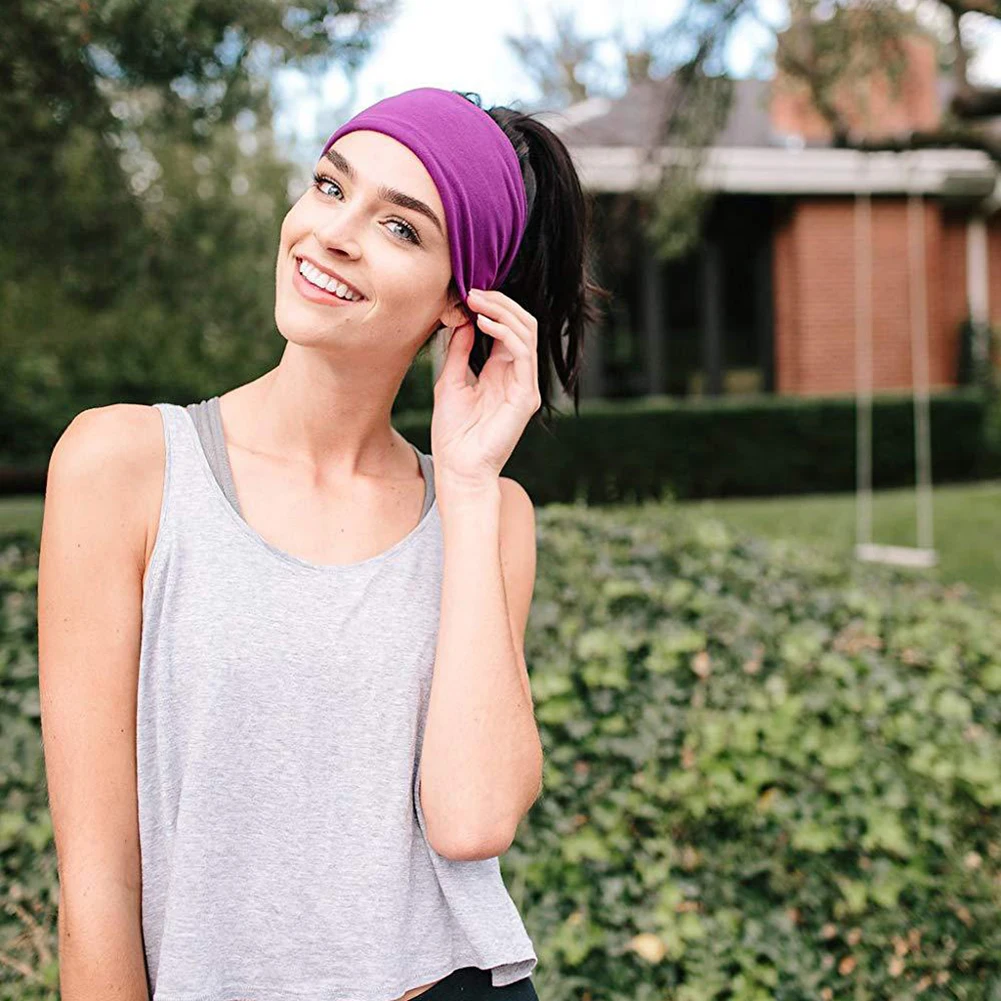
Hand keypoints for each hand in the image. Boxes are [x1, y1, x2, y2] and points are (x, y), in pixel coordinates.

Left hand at [431, 288, 541, 488]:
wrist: (458, 468)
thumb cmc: (453, 432)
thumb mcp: (450, 381)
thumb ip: (459, 352)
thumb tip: (462, 320)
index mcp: (501, 372)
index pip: (507, 328)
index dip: (491, 307)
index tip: (466, 294)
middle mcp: (517, 375)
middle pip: (522, 325)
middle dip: (500, 303)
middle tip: (473, 291)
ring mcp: (525, 385)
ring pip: (527, 333)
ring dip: (502, 312)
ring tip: (477, 301)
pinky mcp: (525, 396)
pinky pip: (523, 353)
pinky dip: (505, 333)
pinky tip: (483, 323)